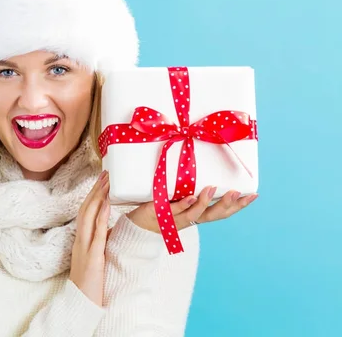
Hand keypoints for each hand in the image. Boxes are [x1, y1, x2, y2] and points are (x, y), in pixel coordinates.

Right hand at [69, 170, 110, 306]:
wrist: (80, 303)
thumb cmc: (90, 283)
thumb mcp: (95, 258)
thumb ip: (99, 242)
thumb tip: (109, 228)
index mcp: (81, 240)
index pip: (85, 212)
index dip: (93, 195)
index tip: (103, 180)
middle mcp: (80, 240)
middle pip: (85, 209)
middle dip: (96, 190)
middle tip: (106, 173)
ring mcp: (84, 247)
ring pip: (88, 216)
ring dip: (98, 197)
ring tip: (107, 182)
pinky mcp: (92, 257)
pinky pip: (96, 233)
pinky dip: (100, 216)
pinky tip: (106, 204)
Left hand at [126, 186, 258, 232]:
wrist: (137, 226)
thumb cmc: (159, 208)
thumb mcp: (178, 197)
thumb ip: (189, 186)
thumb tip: (200, 163)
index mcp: (196, 215)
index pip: (222, 212)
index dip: (238, 205)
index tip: (254, 194)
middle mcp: (189, 219)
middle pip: (213, 216)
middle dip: (228, 205)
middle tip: (239, 193)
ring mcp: (175, 219)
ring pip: (194, 214)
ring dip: (205, 202)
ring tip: (213, 188)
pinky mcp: (160, 215)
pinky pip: (173, 211)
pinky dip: (184, 204)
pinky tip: (191, 196)